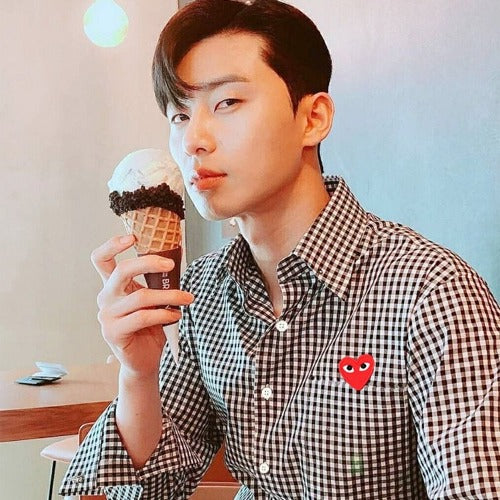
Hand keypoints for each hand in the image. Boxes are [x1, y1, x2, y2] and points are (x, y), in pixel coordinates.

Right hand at [91, 234, 193, 378]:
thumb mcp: (152, 300)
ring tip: (187, 298)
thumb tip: (175, 259)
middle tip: (171, 264)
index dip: (112, 245)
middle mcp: (106, 298)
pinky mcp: (114, 332)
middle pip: (122, 271)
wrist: (144, 360)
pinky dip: (164, 314)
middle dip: (149, 263)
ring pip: (141, 297)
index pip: (101, 259)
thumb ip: (155, 282)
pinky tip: (176, 315)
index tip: (133, 237)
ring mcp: (107, 316)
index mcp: (112, 286)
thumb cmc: (150, 327)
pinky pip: (142, 317)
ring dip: (169, 295)